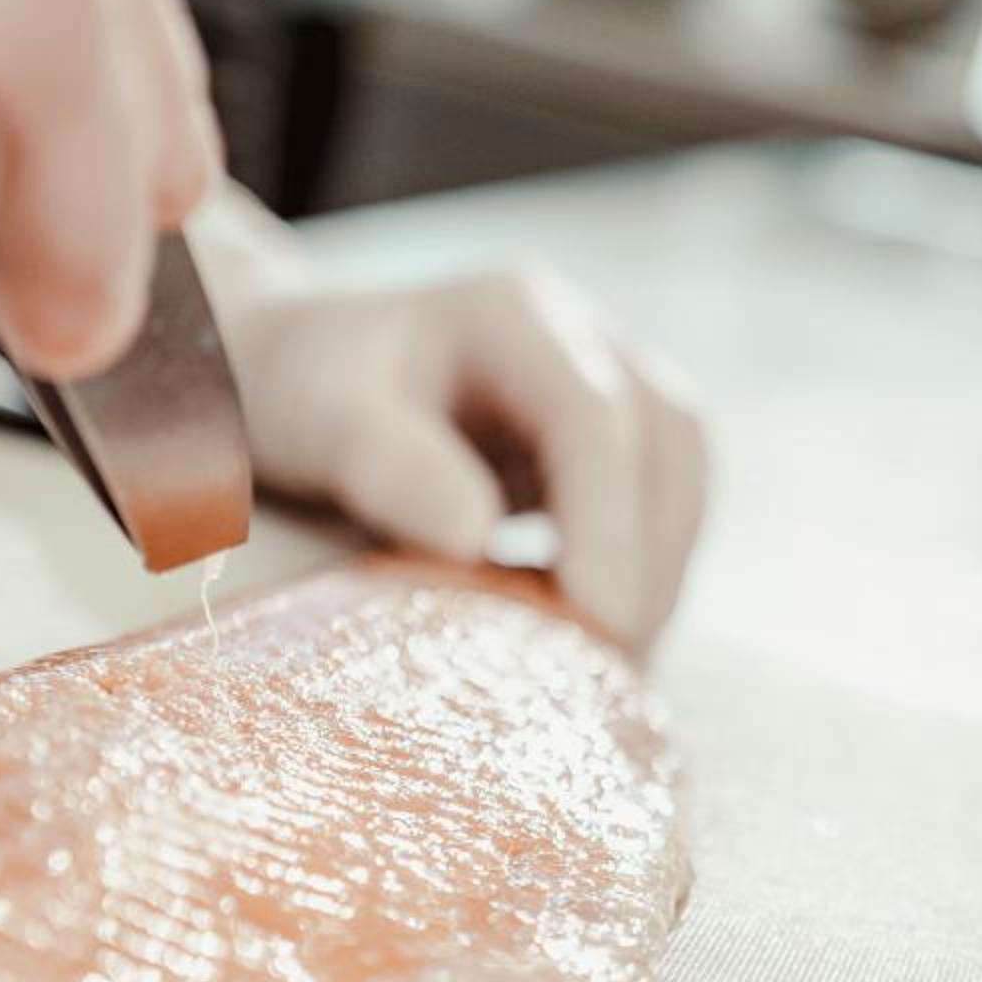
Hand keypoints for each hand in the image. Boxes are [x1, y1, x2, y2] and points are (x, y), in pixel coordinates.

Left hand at [195, 194, 707, 646]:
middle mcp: (584, 337)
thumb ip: (390, 465)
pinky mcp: (616, 442)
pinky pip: (662, 505)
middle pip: (669, 442)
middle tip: (609, 668)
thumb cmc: (303, 394)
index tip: (598, 622)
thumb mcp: (320, 419)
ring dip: (661, 573)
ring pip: (682, 476)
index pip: (594, 416)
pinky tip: (592, 636)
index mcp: (513, 313)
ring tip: (608, 664)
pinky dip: (643, 573)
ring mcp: (613, 382)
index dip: (609, 523)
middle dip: (650, 559)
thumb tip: (475, 537)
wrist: (298, 373)